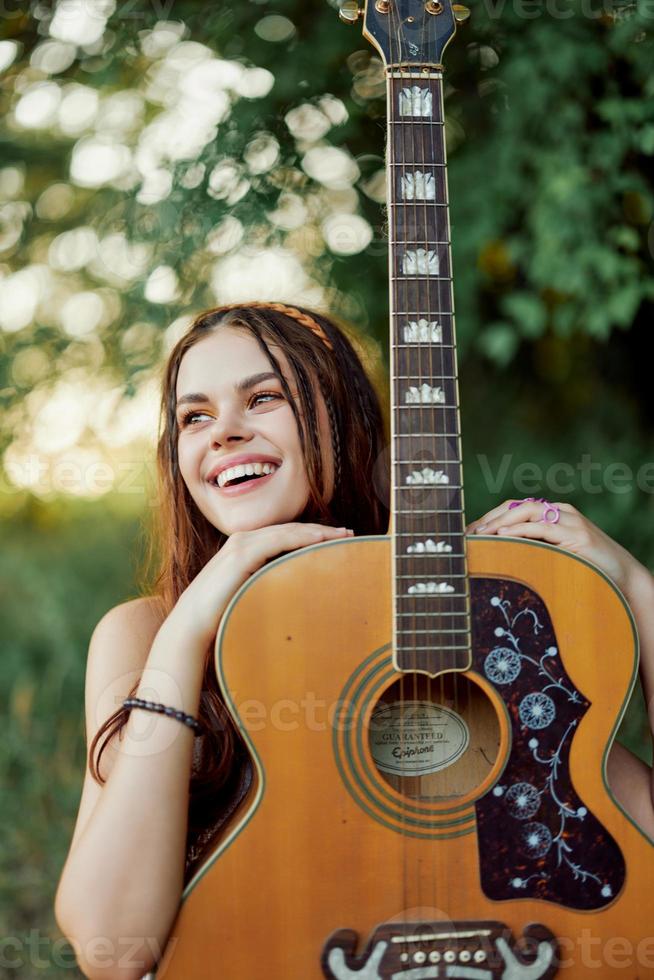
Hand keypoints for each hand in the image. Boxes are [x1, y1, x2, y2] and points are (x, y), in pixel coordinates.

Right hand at [171, 523, 353, 645]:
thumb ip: (269, 581)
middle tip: (350, 534)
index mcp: (247, 545)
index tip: (339, 539)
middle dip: (322, 530)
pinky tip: (320, 540)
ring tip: (342, 536)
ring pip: (288, 531)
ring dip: (318, 532)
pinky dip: (301, 538)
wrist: (194, 621)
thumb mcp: (252, 590)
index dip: (314, 534)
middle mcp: (245, 538)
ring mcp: (243, 543)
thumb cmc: (222, 611)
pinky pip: (278, 540)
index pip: (287, 534)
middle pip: (292, 529)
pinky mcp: (242, 553)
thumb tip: (298, 588)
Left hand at [466, 499, 644, 597]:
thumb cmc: (588, 570)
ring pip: (528, 511)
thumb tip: (498, 558)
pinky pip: (543, 527)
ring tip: (480, 535)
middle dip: (490, 518)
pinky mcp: (577, 534)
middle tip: (468, 534)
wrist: (624, 577)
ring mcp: (570, 520)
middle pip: (517, 506)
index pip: (515, 508)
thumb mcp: (556, 556)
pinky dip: (520, 530)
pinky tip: (503, 536)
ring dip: (500, 521)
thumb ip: (534, 550)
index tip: (468, 533)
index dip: (490, 517)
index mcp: (554, 514)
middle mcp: (561, 511)